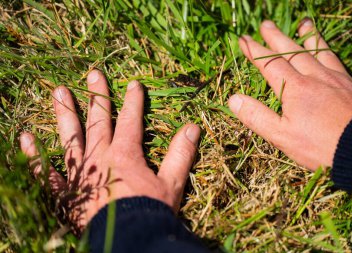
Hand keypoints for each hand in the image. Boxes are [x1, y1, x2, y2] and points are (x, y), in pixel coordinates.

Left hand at [20, 70, 199, 231]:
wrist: (127, 241)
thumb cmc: (149, 212)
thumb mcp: (172, 183)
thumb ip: (181, 154)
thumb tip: (193, 127)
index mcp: (125, 154)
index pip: (131, 120)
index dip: (134, 100)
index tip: (134, 83)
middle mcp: (99, 156)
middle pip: (99, 120)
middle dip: (98, 96)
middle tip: (93, 75)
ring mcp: (79, 172)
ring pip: (71, 136)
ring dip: (65, 112)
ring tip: (58, 91)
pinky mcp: (65, 191)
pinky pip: (46, 172)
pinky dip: (35, 155)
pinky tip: (25, 137)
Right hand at [228, 19, 351, 169]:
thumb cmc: (320, 146)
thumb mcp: (281, 136)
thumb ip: (256, 116)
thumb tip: (233, 99)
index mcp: (296, 89)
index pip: (270, 64)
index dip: (254, 50)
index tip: (243, 38)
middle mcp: (318, 78)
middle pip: (294, 52)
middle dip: (278, 38)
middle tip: (266, 24)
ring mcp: (343, 81)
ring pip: (325, 53)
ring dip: (313, 38)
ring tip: (305, 24)